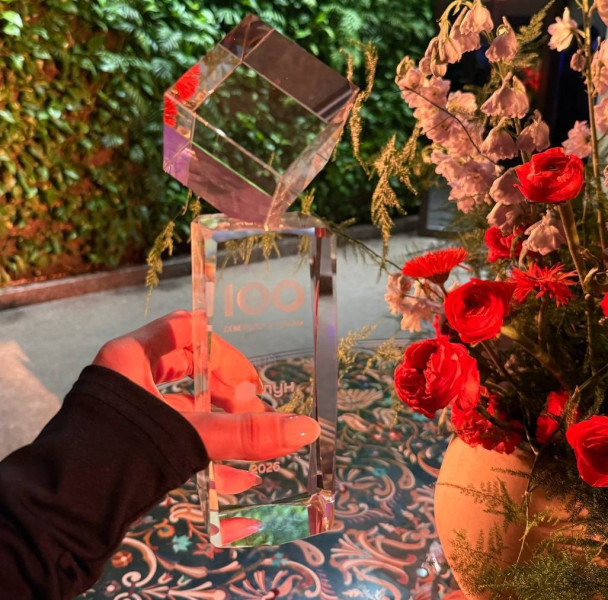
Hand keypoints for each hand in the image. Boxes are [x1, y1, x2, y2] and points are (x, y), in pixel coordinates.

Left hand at [93, 310, 318, 543]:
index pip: (186, 330)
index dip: (222, 350)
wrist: (64, 515)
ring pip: (186, 407)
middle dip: (226, 391)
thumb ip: (245, 434)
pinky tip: (237, 477)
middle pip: (190, 370)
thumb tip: (305, 429)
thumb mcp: (189, 436)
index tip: (250, 378)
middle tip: (253, 410)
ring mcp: (129, 412)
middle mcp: (129, 378)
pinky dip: (206, 451)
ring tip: (253, 441)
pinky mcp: (132, 444)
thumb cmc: (120, 455)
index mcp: (131, 357)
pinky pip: (177, 437)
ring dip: (221, 424)